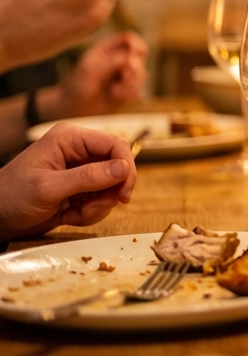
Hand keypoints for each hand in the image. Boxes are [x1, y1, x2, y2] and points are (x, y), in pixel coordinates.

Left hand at [0, 122, 136, 241]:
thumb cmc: (12, 197)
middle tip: (91, 209)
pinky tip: (69, 216)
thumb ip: (87, 177)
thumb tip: (124, 168)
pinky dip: (90, 213)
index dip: (126, 168)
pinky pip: (102, 200)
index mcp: (71, 139)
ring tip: (73, 214)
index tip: (124, 194)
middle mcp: (80, 151)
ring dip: (97, 206)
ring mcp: (81, 170)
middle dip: (108, 193)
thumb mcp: (48, 188)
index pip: (115, 144)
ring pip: (112, 187)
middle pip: (118, 168)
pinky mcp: (81, 188)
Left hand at [40, 32, 148, 119]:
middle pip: (140, 57)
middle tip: (125, 77)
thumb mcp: (91, 71)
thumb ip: (112, 61)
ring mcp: (123, 77)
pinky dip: (131, 94)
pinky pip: (139, 91)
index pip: (129, 39)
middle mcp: (117, 61)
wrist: (71, 110)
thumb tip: (132, 59)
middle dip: (135, 68)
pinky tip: (117, 98)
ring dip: (132, 84)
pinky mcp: (126, 92)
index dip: (136, 44)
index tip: (135, 53)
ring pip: (142, 74)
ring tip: (115, 92)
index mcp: (106, 50)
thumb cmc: (76, 87)